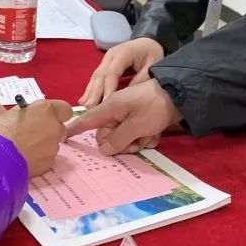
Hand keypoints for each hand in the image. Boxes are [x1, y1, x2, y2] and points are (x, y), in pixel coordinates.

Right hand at [0, 99, 72, 175]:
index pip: (65, 110)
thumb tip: (35, 116)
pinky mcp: (49, 162)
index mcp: (46, 110)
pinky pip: (47, 157)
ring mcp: (54, 146)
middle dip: (51, 130)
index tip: (49, 117)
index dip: (58, 114)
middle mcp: (54, 127)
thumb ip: (32, 113)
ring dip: (44, 145)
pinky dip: (39, 157)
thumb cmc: (2, 130)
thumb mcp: (16, 112)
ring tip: (26, 148)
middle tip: (35, 133)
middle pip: (60, 128)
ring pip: (53, 144)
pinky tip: (25, 158)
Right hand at [67, 80, 181, 155]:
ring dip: (137, 141)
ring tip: (149, 136)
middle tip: (135, 143)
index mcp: (110, 107)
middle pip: (108, 136)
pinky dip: (146, 137)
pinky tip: (156, 134)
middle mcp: (117, 112)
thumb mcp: (136, 125)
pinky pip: (137, 136)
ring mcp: (130, 116)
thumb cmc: (154, 106)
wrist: (181, 96)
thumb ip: (118, 139)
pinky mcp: (142, 121)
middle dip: (121, 143)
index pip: (88, 119)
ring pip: (124, 139)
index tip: (64, 137)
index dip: (76, 128)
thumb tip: (103, 149)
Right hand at [79, 37, 164, 107]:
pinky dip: (91, 90)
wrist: (148, 42)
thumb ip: (141, 79)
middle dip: (95, 93)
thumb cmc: (152, 54)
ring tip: (85, 107)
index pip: (112, 72)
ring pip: (95, 77)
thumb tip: (128, 96)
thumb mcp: (153, 64)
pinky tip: (84, 101)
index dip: (108, 88)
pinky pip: (96, 78)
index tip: (106, 104)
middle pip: (100, 75)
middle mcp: (110, 56)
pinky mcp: (104, 65)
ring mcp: (105, 60)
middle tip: (90, 109)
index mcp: (123, 53)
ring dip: (90, 92)